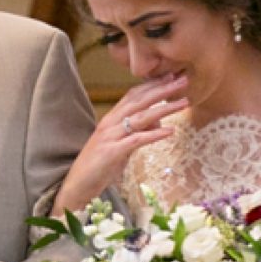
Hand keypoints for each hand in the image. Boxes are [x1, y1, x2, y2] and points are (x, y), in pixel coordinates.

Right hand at [56, 77, 191, 211]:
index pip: (134, 95)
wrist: (77, 186)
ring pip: (142, 117)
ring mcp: (111, 136)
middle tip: (183, 80)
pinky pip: (137, 140)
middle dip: (162, 89)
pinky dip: (155, 134)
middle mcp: (110, 123)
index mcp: (111, 119)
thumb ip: (138, 132)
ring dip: (165, 108)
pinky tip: (170, 131)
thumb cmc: (99, 166)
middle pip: (140, 101)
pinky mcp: (113, 152)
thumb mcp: (121, 146)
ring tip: (184, 102)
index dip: (153, 85)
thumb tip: (158, 123)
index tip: (171, 76)